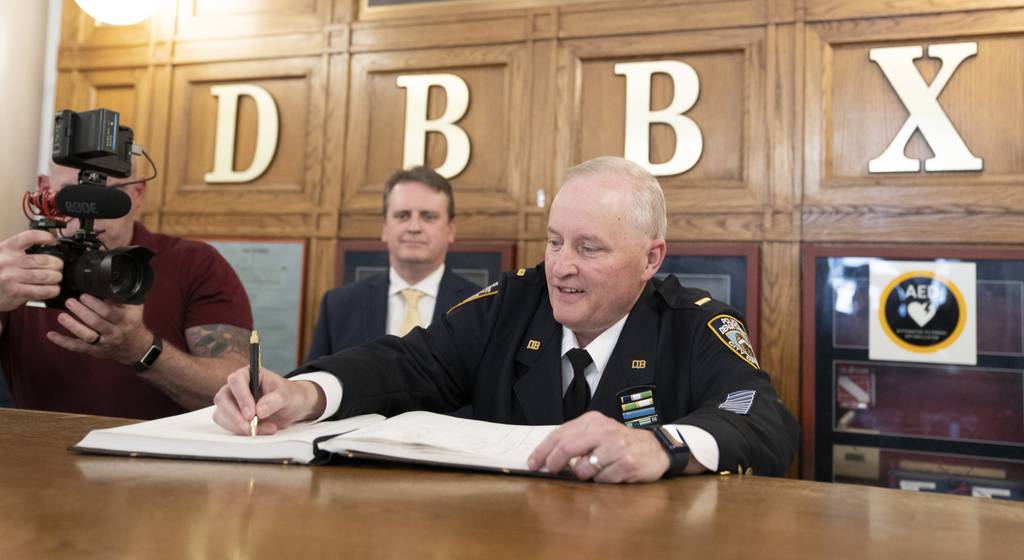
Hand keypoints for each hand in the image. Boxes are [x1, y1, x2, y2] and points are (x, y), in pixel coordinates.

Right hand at [0, 230, 61, 311]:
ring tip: (56, 278)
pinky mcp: (15, 291)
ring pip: (45, 276)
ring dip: (55, 278)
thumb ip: (19, 253)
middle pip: (44, 260)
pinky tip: (53, 289)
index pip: (30, 236)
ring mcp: (12, 276)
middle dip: (57, 264)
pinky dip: (52, 290)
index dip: (45, 237)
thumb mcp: (2, 256)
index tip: (53, 241)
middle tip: (58, 267)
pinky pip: (41, 290)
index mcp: (6, 248)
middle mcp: (9, 261)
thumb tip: (47, 252)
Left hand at [46, 294, 151, 363]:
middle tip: (70, 301)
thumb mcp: (134, 309)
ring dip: (72, 326)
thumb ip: (123, 296)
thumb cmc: (132, 323)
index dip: (95, 304)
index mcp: (124, 320)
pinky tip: (51, 334)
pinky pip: (77, 347)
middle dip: (81, 312)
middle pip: (96, 323)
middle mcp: (114, 333)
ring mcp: (103, 343)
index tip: (84, 295)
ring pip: (87, 336)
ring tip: (61, 316)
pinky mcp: (93, 350)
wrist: (135, 347)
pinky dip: (63, 341)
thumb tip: (107, 281)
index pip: (108, 312)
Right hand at [212, 367, 325, 434]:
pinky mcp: (232, 416)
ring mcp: (232, 402)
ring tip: (264, 428)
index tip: (251, 413)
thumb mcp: (287, 395)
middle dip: (235, 416)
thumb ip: (275, 400)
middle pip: (223, 399)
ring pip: (222, 414)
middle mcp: (237, 387)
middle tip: (251, 427)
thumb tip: (259, 411)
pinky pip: (227, 425)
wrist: (291, 408)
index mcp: (249, 374)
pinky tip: (258, 431)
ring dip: (238, 426)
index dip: (241, 397)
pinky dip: (240, 431)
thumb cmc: (289, 395)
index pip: (236, 381)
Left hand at [527, 411, 669, 482]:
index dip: (542, 451)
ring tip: (591, 472)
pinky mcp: (627, 464)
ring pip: (583, 468)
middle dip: (553, 463)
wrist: (655, 448)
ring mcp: (616, 448)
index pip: (560, 435)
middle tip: (549, 472)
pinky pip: (602, 480)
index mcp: (592, 421)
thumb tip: (546, 457)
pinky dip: (600, 481)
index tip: (532, 463)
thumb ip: (575, 440)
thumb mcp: (597, 432)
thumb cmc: (619, 442)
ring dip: (581, 475)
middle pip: (567, 447)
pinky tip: (609, 475)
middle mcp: (604, 431)